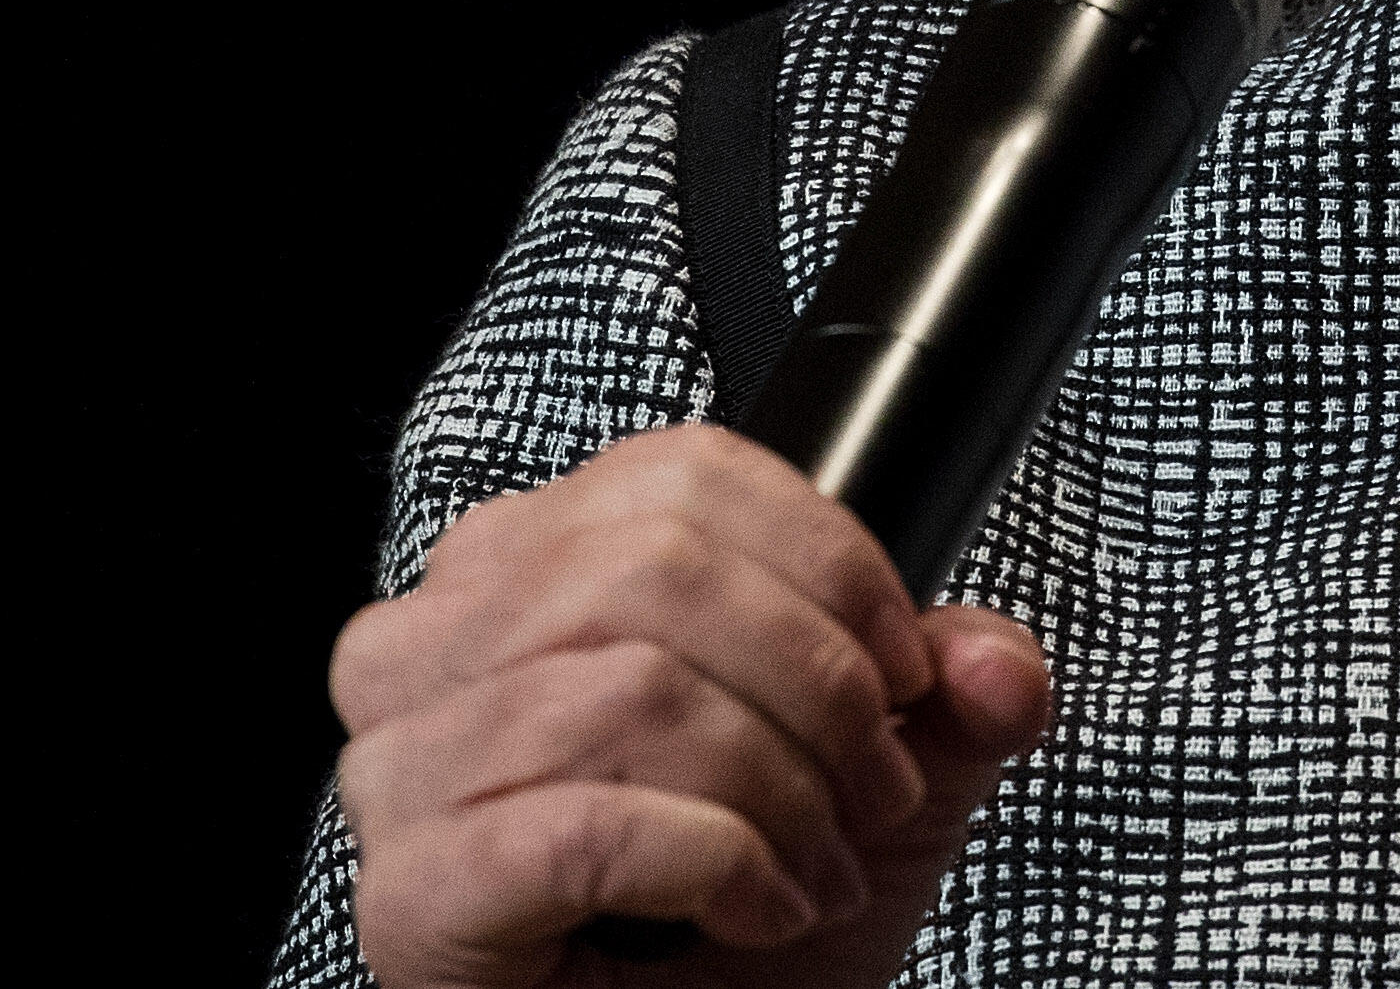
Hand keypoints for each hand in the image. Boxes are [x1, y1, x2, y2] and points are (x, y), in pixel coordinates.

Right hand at [330, 426, 1053, 987]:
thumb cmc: (739, 922)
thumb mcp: (878, 783)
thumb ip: (952, 693)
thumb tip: (999, 665)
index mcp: (519, 570)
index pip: (685, 477)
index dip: (831, 561)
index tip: (906, 672)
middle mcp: (426, 649)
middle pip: (658, 570)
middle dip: (819, 686)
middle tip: (873, 794)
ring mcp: (399, 773)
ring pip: (629, 691)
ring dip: (776, 791)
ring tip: (816, 869)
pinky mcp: (412, 896)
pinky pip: (584, 829)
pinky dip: (715, 866)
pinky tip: (757, 914)